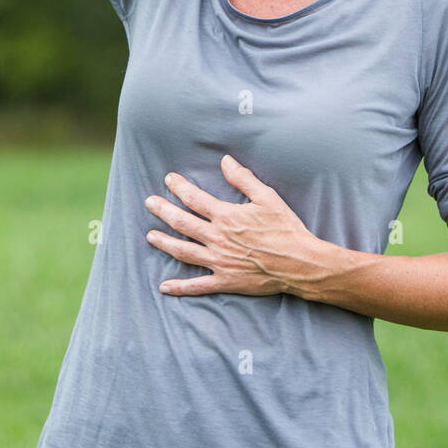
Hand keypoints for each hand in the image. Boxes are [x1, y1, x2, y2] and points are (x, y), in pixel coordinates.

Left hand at [144, 154, 315, 296]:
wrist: (299, 262)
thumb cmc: (285, 228)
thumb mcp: (267, 197)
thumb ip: (243, 178)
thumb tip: (225, 161)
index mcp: (226, 216)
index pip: (194, 199)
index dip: (179, 187)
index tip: (168, 179)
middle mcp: (217, 238)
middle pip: (182, 222)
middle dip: (163, 211)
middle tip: (149, 203)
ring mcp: (219, 262)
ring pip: (183, 251)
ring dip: (164, 243)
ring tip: (150, 236)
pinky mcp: (225, 281)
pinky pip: (197, 286)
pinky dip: (179, 287)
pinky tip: (164, 286)